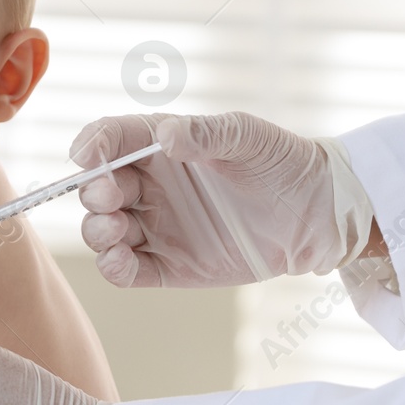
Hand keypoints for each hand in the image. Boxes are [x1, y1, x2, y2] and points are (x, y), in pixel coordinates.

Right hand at [73, 113, 374, 287]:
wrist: (318, 214)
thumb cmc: (283, 162)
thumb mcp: (248, 137)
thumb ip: (205, 134)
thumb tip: (165, 138)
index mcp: (161, 147)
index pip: (111, 140)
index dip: (92, 146)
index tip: (86, 156)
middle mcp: (151, 186)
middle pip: (98, 188)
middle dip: (94, 192)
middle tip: (111, 196)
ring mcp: (157, 227)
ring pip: (103, 231)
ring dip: (97, 231)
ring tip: (116, 231)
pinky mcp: (168, 266)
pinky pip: (126, 270)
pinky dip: (113, 267)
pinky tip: (120, 260)